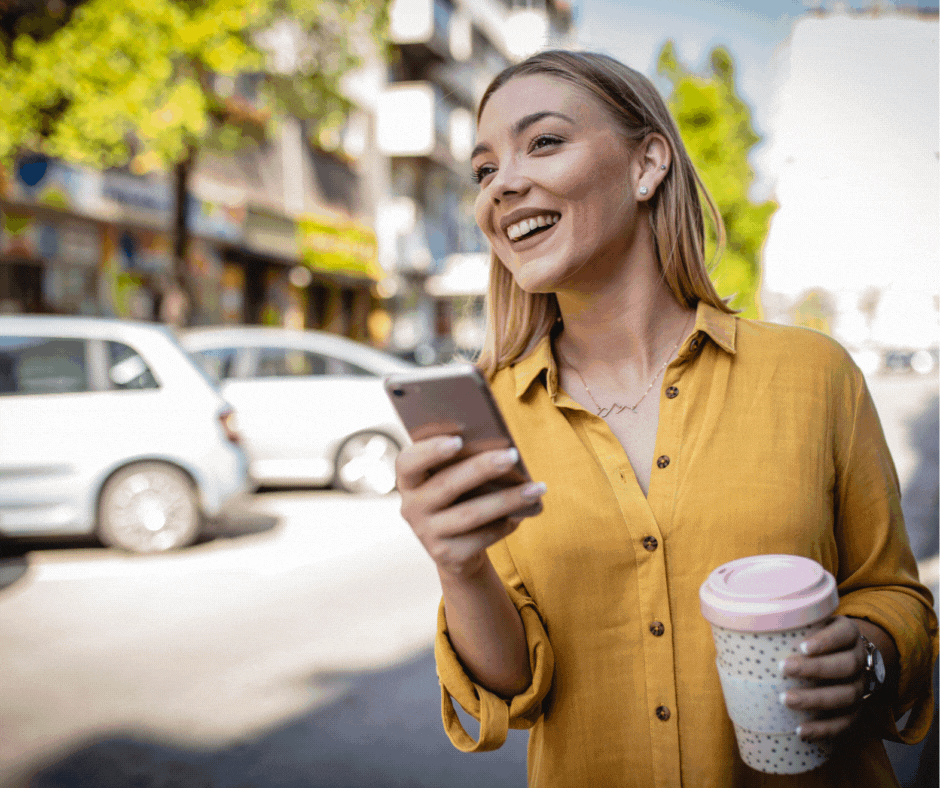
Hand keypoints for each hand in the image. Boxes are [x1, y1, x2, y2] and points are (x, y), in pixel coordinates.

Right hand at [395, 436, 545, 579]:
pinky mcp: (447, 555)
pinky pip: (482, 536)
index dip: (429, 450)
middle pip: (447, 485)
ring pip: (471, 513)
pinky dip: (505, 523)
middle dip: (482, 468)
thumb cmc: (459, 500)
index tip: (458, 440)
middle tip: (511, 455)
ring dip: (508, 499)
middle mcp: (411, 508)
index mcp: (409, 481)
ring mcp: (427, 534)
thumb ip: (462, 465)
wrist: (456, 549)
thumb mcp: (453, 481)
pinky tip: (524, 512)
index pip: (408, 462)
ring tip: (536, 488)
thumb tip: (501, 452)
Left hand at [779, 615, 866, 741]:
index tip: (802, 646)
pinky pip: (846, 722)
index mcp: (848, 633)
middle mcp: (859, 659)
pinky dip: (824, 729)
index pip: (843, 634)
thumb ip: (787, 620)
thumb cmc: (815, 635)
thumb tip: (739, 620)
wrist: (845, 653)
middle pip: (845, 666)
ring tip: (787, 700)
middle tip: (784, 668)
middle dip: (815, 669)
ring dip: (816, 700)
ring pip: (847, 695)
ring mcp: (861, 685)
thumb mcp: (809, 621)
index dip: (826, 641)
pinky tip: (801, 731)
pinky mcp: (857, 709)